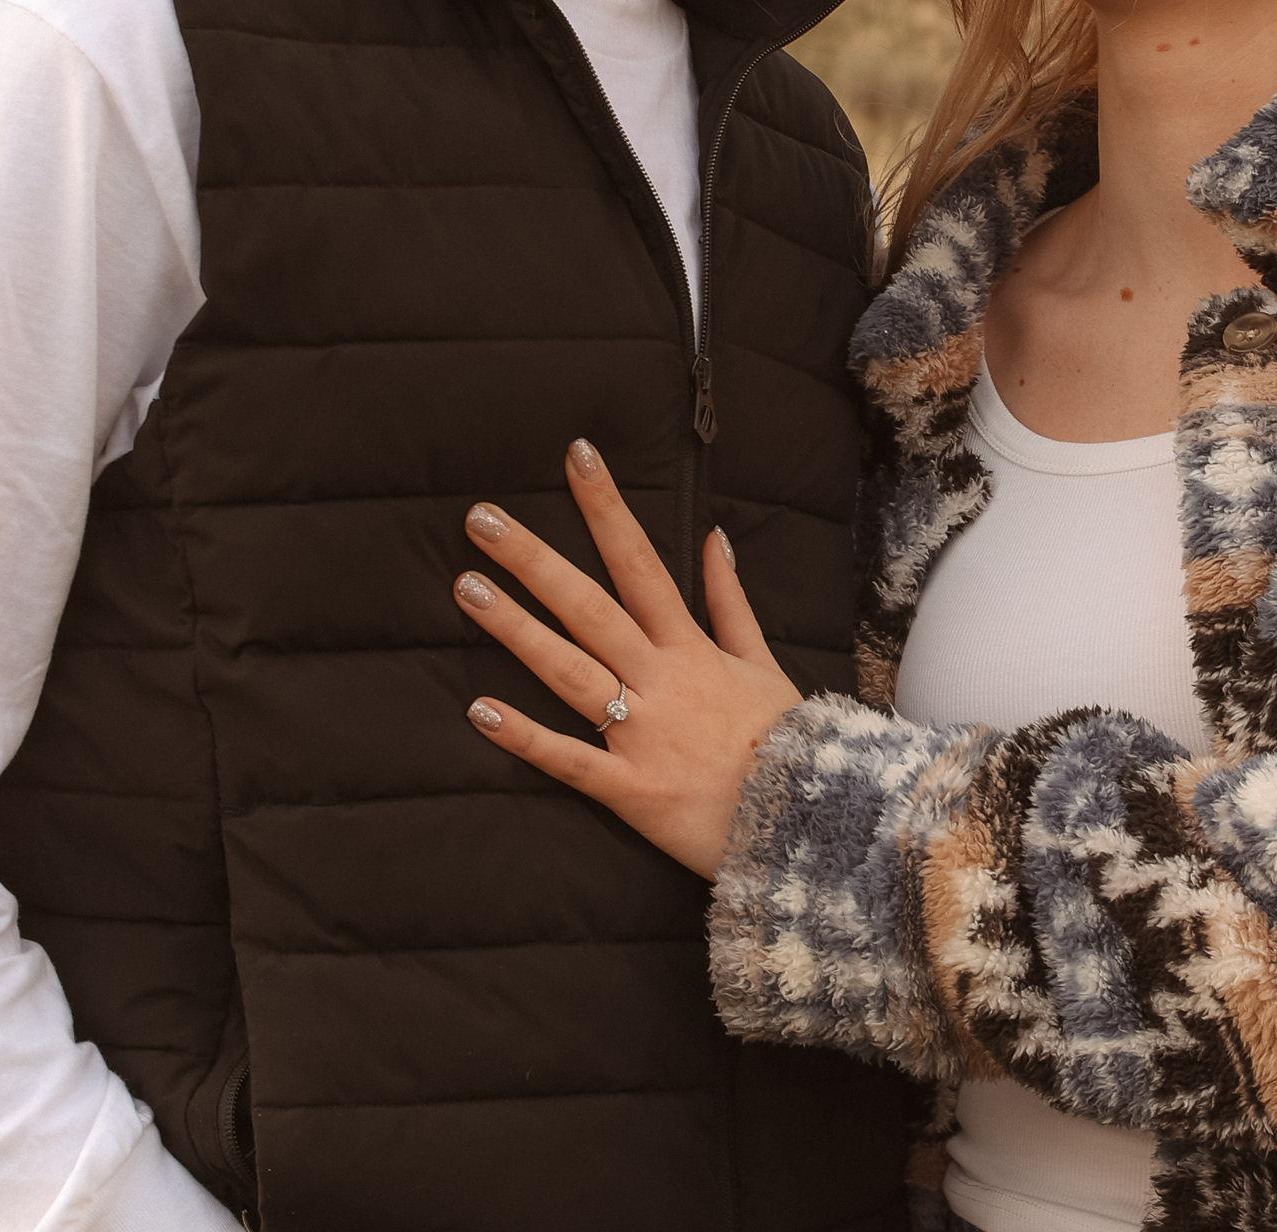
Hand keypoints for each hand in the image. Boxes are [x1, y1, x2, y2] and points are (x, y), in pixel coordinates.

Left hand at [452, 438, 805, 880]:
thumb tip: (715, 535)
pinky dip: (525, 737)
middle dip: (534, 559)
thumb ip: (731, 600)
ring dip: (516, 629)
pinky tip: (479, 711)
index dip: (606, 507)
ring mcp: (642, 732)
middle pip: (588, 606)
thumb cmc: (785, 740)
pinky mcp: (629, 789)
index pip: (640, 560)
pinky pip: (569, 759)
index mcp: (690, 645)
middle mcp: (659, 678)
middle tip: (480, 518)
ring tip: (465, 587)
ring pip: (569, 670)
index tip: (576, 457)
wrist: (811, 820)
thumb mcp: (763, 660)